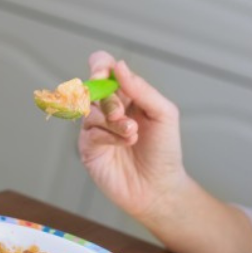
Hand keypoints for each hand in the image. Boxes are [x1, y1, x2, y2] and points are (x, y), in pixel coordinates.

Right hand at [79, 51, 185, 220]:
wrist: (159, 187)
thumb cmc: (164, 150)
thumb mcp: (163, 113)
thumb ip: (141, 88)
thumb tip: (119, 66)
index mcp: (124, 93)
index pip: (102, 67)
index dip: (99, 65)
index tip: (104, 73)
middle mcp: (106, 107)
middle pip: (92, 87)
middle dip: (108, 99)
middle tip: (122, 113)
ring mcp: (95, 127)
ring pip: (90, 110)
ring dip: (113, 120)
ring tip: (132, 133)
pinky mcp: (88, 147)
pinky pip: (89, 131)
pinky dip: (109, 135)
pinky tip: (125, 143)